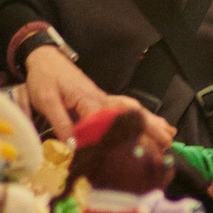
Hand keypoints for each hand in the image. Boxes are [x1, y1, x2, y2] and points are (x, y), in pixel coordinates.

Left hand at [20, 44, 173, 147]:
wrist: (46, 58)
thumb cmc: (45, 78)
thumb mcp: (47, 101)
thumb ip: (61, 123)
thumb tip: (76, 146)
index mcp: (87, 99)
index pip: (106, 121)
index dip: (118, 138)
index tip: (131, 154)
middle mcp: (101, 98)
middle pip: (129, 113)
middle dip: (148, 129)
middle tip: (165, 144)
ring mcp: (104, 98)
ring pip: (132, 110)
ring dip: (151, 123)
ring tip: (167, 138)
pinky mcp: (103, 99)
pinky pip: (127, 108)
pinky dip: (143, 116)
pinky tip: (154, 123)